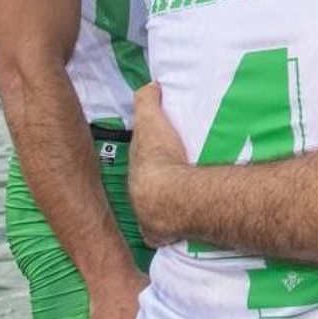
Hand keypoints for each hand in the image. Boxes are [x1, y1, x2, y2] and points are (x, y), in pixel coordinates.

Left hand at [129, 83, 190, 247]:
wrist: (168, 196)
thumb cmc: (160, 157)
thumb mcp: (152, 120)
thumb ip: (148, 101)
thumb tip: (150, 85)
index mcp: (136, 169)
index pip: (138, 162)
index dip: (146, 156)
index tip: (158, 153)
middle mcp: (136, 194)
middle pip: (145, 187)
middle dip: (154, 183)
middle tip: (173, 176)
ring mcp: (146, 216)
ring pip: (152, 210)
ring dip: (163, 205)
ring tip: (181, 199)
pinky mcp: (160, 233)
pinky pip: (164, 231)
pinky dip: (170, 230)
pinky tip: (181, 225)